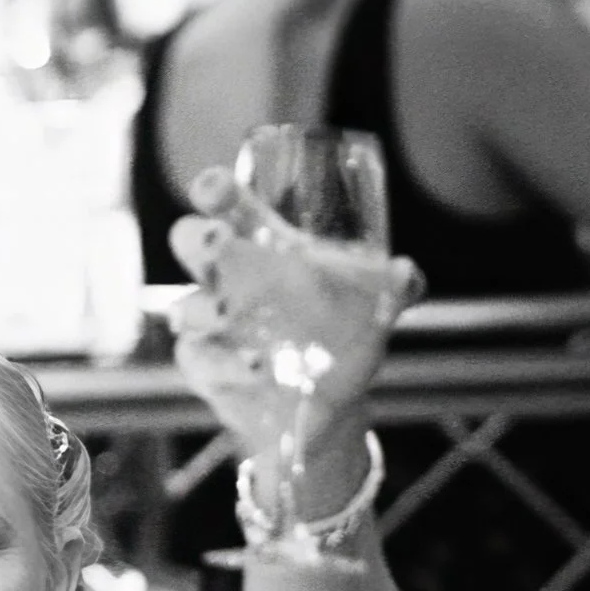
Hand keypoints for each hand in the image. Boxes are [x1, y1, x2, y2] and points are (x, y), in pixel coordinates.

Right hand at [168, 167, 419, 454]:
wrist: (328, 403)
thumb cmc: (340, 334)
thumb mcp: (372, 307)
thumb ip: (392, 288)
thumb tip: (405, 274)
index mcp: (260, 245)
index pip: (227, 205)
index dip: (214, 190)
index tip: (214, 187)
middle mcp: (226, 279)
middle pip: (188, 243)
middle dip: (196, 239)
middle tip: (217, 241)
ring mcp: (211, 325)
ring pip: (184, 307)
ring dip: (203, 309)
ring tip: (230, 314)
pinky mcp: (206, 369)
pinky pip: (199, 360)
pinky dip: (225, 364)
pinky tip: (255, 368)